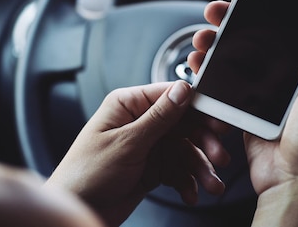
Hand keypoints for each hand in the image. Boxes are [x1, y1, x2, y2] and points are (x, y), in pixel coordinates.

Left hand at [47, 81, 229, 226]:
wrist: (78, 209)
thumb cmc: (87, 173)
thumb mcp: (127, 143)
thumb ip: (159, 117)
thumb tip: (183, 89)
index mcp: (128, 105)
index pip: (170, 96)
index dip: (198, 107)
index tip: (218, 121)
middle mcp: (139, 121)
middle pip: (183, 123)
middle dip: (203, 142)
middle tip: (219, 157)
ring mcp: (146, 145)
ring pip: (184, 149)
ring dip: (199, 167)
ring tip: (211, 185)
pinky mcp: (151, 167)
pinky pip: (178, 169)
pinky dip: (187, 181)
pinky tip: (190, 193)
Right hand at [188, 0, 297, 226]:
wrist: (293, 180)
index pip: (282, 25)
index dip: (261, 4)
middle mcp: (283, 74)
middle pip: (251, 35)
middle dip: (229, 19)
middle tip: (214, 11)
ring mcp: (260, 89)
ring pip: (231, 55)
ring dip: (212, 41)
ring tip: (200, 36)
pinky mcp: (242, 105)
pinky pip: (221, 80)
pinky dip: (207, 68)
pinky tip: (197, 60)